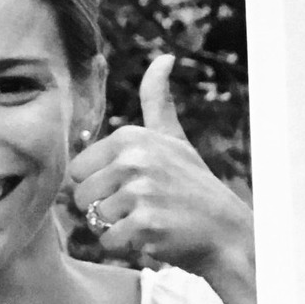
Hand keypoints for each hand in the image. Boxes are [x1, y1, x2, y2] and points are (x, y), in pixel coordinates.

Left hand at [69, 56, 253, 282]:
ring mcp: (141, 192)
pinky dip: (126, 246)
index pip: (77, 170)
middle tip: (140, 207)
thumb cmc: (193, 185)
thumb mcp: (174, 137)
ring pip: (93, 220)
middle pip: (80, 196)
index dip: (99, 184)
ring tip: (148, 220)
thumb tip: (164, 57)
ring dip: (115, 227)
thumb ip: (157, 100)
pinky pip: (108, 241)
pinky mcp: (146, 224)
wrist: (227, 232)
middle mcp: (134, 159)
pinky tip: (152, 237)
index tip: (131, 185)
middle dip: (103, 209)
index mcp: (130, 136)